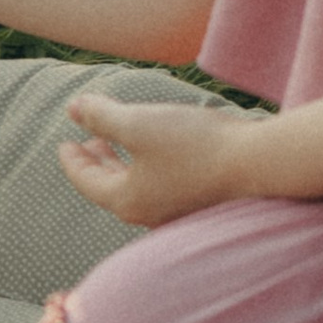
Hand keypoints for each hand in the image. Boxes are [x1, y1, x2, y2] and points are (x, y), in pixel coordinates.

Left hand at [57, 91, 252, 228]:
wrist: (258, 164)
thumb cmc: (195, 144)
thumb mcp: (139, 123)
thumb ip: (101, 117)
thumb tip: (73, 108)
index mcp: (127, 200)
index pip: (87, 181)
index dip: (72, 160)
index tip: (64, 143)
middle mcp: (149, 214)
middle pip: (111, 187)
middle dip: (97, 162)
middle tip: (88, 142)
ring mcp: (176, 212)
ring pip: (137, 187)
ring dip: (123, 164)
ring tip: (119, 143)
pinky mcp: (199, 203)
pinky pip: (160, 187)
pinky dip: (147, 168)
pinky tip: (159, 152)